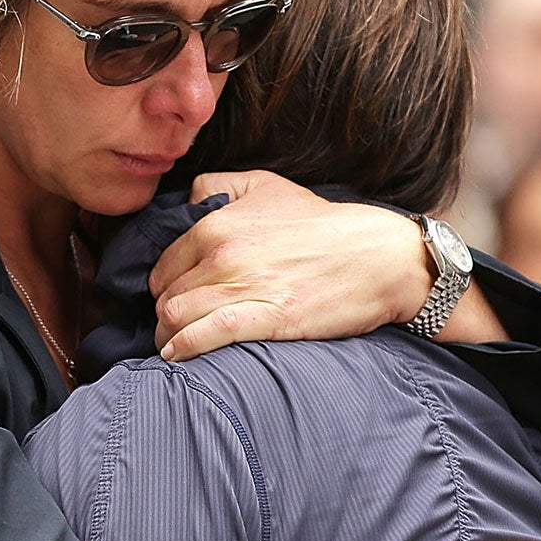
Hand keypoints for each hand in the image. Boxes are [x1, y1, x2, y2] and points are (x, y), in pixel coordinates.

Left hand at [151, 171, 430, 359]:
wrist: (376, 256)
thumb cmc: (321, 223)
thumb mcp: (266, 185)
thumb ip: (216, 186)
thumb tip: (186, 202)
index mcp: (216, 224)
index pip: (163, 263)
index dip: (164, 283)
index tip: (174, 294)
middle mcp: (223, 255)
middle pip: (166, 294)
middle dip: (165, 311)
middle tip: (174, 323)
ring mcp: (244, 287)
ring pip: (177, 317)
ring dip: (169, 334)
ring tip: (174, 343)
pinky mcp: (265, 318)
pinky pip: (206, 336)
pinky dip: (185, 348)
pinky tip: (178, 355)